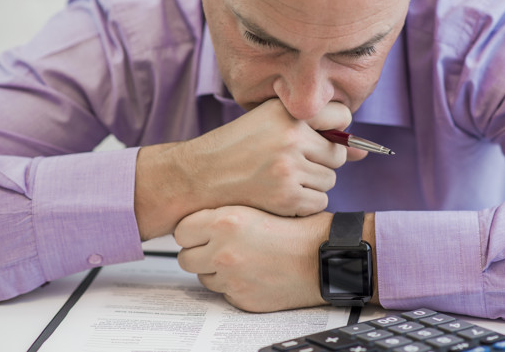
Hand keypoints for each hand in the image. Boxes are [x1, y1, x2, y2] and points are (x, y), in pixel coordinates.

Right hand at [135, 99, 350, 238]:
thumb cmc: (236, 147)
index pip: (342, 117)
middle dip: (321, 161)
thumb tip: (363, 151)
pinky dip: (304, 203)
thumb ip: (316, 131)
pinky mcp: (286, 197)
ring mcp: (289, 169)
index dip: (334, 131)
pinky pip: (318, 202)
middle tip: (292, 163)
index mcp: (287, 113)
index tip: (319, 139)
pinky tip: (281, 195)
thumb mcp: (270, 124)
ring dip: (312, 183)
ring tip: (282, 178)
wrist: (200, 176)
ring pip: (329, 181)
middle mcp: (291, 137)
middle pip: (337, 155)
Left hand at [174, 206, 332, 311]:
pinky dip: (234, 286)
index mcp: (225, 222)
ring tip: (242, 259)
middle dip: (198, 253)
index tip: (199, 232)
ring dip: (215, 271)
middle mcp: (223, 251)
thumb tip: (200, 220)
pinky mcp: (241, 299)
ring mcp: (231, 278)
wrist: (323, 257)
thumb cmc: (299, 229)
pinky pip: (224, 293)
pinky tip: (253, 273)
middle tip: (217, 248)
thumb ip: (226, 214)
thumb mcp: (259, 206)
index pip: (181, 231)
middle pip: (185, 258)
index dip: (191, 231)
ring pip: (203, 277)